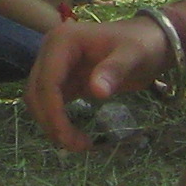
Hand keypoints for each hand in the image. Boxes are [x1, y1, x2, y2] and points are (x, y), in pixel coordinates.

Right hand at [26, 13, 171, 149]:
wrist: (149, 39)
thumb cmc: (141, 44)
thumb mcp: (134, 56)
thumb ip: (115, 70)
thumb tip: (97, 92)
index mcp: (62, 41)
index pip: (46, 82)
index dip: (53, 112)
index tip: (69, 138)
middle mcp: (51, 51)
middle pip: (36, 93)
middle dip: (51, 122)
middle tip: (77, 146)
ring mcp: (54, 65)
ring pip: (39, 100)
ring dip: (51, 123)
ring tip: (78, 143)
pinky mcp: (62, 78)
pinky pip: (50, 102)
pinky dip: (57, 119)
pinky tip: (74, 134)